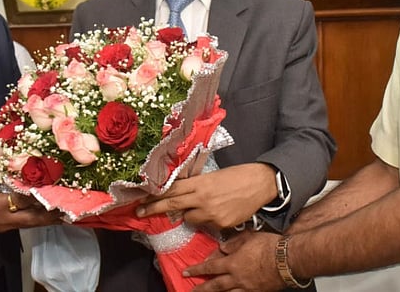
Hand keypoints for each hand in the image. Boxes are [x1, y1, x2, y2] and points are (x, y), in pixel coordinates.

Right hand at [0, 165, 62, 231]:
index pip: (24, 200)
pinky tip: (49, 216)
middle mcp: (4, 218)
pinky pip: (26, 224)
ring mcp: (6, 225)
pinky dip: (39, 219)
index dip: (40, 195)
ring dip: (48, 219)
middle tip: (69, 206)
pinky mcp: (5, 227)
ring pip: (31, 224)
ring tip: (66, 213)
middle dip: (51, 213)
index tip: (55, 187)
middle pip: (33, 218)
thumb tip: (16, 161)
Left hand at [136, 163, 275, 228]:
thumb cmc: (237, 176)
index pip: (171, 189)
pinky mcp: (220, 224)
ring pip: (188, 218)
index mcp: (200, 182)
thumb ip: (196, 185)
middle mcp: (202, 198)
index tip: (142, 198)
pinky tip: (218, 211)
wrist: (260, 183)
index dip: (155, 194)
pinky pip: (205, 224)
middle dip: (154, 208)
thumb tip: (182, 194)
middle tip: (139, 212)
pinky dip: (207, 220)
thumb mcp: (213, 176)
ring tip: (205, 205)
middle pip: (172, 204)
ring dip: (190, 214)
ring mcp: (210, 212)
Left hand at [187, 231, 285, 291]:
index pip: (210, 267)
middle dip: (201, 288)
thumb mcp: (249, 237)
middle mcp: (237, 278)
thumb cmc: (271, 246)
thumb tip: (222, 247)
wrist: (288, 260)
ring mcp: (247, 288)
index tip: (187, 271)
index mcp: (233, 263)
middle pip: (214, 285)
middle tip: (191, 290)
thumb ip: (233, 242)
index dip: (197, 269)